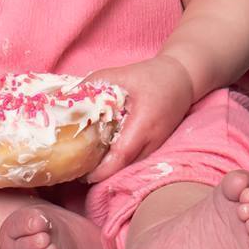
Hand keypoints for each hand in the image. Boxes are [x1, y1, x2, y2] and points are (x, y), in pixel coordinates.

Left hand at [82, 56, 196, 181]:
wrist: (184, 77)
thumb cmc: (151, 75)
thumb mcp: (120, 74)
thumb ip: (92, 84)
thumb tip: (65, 98)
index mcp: (145, 121)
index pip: (122, 155)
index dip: (102, 169)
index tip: (82, 174)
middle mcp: (154, 138)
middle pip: (125, 167)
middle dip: (102, 175)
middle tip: (77, 172)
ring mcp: (158, 144)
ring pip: (131, 167)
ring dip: (111, 170)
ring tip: (88, 167)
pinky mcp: (158, 145)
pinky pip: (137, 160)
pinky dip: (121, 163)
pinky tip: (105, 158)